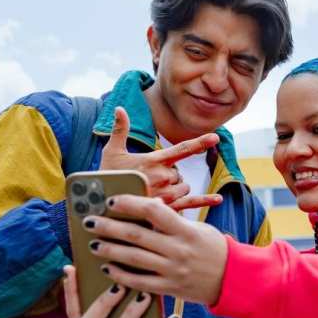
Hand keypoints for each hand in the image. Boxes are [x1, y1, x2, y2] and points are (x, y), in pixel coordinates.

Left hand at [82, 194, 228, 305]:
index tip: (111, 200)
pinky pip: (140, 282)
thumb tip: (145, 205)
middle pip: (136, 235)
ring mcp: (173, 271)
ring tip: (93, 244)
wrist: (232, 279)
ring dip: (110, 250)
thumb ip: (171, 220)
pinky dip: (121, 275)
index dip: (130, 203)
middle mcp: (178, 250)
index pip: (153, 210)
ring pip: (133, 259)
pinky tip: (108, 268)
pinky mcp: (169, 288)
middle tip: (90, 221)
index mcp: (186, 230)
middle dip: (109, 227)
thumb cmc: (212, 248)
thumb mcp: (198, 228)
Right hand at [100, 107, 222, 212]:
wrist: (100, 205)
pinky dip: (204, 200)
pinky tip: (218, 199)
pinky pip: (190, 203)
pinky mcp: (167, 209)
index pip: (181, 149)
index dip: (200, 142)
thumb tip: (120, 108)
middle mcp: (163, 177)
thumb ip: (120, 129)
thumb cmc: (106, 178)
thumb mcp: (111, 151)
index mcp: (153, 161)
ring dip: (176, 187)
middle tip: (149, 180)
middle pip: (180, 172)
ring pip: (184, 186)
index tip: (215, 137)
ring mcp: (166, 194)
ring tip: (155, 191)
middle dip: (170, 175)